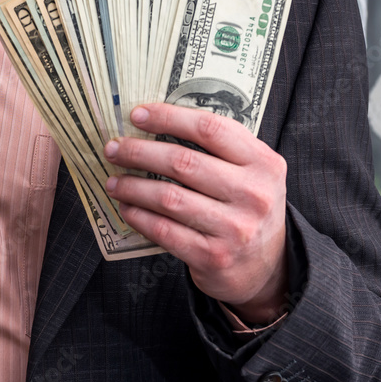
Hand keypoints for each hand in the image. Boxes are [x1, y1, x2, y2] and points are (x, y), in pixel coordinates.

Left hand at [104, 103, 288, 323]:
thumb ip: (217, 148)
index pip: (210, 129)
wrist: (266, 267)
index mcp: (264, 163)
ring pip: (169, 197)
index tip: (136, 114)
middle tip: (114, 149)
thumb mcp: (250, 173)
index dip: (168, 118)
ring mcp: (235, 228)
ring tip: (114, 181)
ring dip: (132, 186)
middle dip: (139, 152)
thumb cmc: (245, 208)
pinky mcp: (213, 256)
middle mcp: (253, 194)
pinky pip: (164, 230)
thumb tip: (153, 123)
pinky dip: (139, 216)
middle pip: (183, 162)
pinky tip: (126, 207)